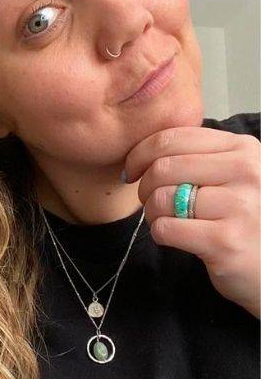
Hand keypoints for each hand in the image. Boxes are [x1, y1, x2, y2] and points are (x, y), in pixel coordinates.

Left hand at [123, 126, 260, 317]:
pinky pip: (165, 229)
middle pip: (162, 167)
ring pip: (162, 198)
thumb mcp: (228, 175)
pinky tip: (177, 237)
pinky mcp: (225, 240)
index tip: (132, 172)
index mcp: (242, 148)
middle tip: (152, 202)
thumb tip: (142, 152)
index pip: (173, 138)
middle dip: (144, 188)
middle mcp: (246, 171)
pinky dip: (160, 234)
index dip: (139, 155)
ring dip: (153, 214)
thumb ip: (196, 156)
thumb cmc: (239, 217)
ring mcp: (239, 205)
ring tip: (170, 220)